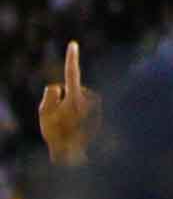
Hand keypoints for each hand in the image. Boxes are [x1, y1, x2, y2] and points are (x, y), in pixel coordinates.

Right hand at [39, 41, 100, 166]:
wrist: (73, 154)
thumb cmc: (57, 135)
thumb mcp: (44, 114)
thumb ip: (49, 96)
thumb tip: (59, 86)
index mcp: (76, 97)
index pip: (71, 73)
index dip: (71, 58)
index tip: (73, 44)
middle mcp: (90, 98)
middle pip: (72, 90)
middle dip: (65, 99)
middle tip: (61, 119)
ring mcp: (97, 105)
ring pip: (79, 98)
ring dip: (73, 108)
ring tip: (70, 125)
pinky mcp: (101, 111)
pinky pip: (85, 107)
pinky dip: (80, 114)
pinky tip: (78, 127)